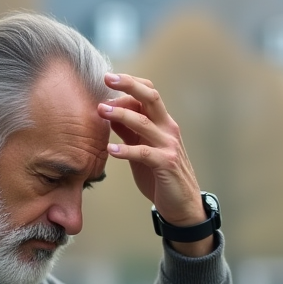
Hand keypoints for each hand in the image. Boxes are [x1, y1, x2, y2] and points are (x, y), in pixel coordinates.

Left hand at [98, 73, 210, 252]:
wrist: (182, 205)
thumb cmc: (159, 176)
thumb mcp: (142, 149)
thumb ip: (129, 132)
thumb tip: (110, 113)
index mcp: (162, 123)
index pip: (149, 93)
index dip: (130, 83)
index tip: (109, 78)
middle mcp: (168, 129)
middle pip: (150, 97)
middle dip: (128, 85)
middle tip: (107, 78)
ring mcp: (168, 145)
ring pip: (144, 122)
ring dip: (120, 114)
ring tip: (100, 111)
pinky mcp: (166, 164)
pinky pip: (143, 153)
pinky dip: (125, 150)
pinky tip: (109, 150)